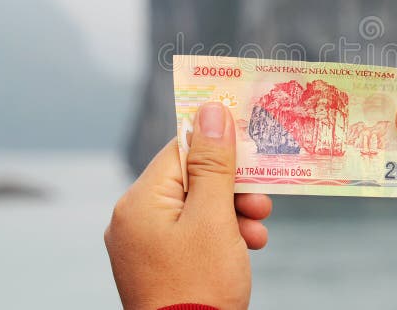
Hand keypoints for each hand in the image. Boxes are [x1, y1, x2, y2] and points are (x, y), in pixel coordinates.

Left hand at [105, 102, 271, 308]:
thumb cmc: (200, 284)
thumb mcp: (214, 217)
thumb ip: (213, 162)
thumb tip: (210, 110)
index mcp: (139, 202)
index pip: (180, 150)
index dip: (218, 146)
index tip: (250, 146)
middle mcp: (135, 219)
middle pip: (191, 180)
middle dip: (232, 189)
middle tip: (261, 201)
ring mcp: (145, 245)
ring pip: (196, 209)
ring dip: (233, 213)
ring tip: (258, 230)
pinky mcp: (159, 264)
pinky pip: (192, 234)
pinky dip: (221, 235)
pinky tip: (247, 245)